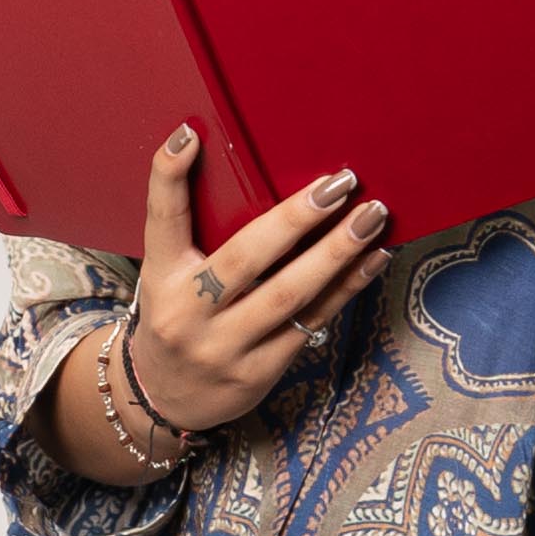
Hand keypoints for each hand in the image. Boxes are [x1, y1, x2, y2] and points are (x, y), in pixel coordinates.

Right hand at [125, 129, 392, 430]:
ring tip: (372, 216)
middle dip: (296, 218)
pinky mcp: (259, 372)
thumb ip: (195, 231)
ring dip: (337, 252)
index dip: (169, 176)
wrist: (165, 399)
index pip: (162, 220)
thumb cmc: (178, 318)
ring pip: (289, 294)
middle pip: (246, 258)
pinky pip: (311, 321)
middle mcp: (188, 312)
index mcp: (161, 277)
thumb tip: (238, 164)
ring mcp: (225, 347)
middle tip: (340, 182)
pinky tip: (373, 258)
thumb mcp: (168, 274)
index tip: (191, 135)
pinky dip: (346, 287)